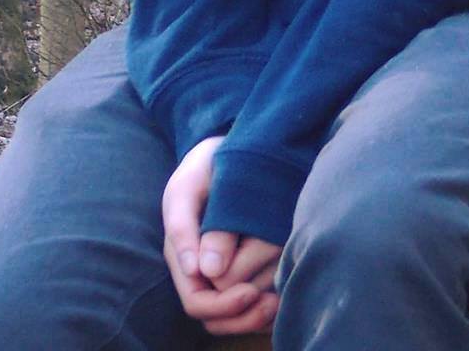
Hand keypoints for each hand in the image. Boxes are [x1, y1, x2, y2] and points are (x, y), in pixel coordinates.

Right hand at [162, 136, 282, 335]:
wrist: (228, 151)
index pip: (198, 302)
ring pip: (234, 316)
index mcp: (185, 258)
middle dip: (243, 318)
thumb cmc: (205, 167)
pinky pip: (252, 300)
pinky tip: (284, 296)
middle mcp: (202, 271)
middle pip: (217, 318)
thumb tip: (200, 271)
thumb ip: (186, 227)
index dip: (222, 306)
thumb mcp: (188, 187)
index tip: (250, 292)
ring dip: (255, 317)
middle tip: (272, 305)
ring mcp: (224, 270)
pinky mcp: (246, 264)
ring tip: (279, 303)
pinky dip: (266, 306)